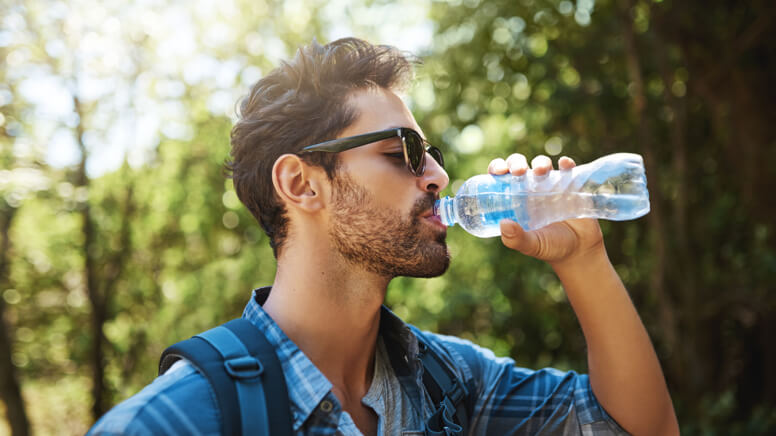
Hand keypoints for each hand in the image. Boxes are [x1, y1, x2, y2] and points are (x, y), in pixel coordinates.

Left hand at [487, 154, 604, 265]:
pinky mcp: (571, 185)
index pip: (501, 178)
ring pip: (542, 164)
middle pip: (519, 166)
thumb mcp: (532, 245)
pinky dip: (566, 163)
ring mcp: (551, 185)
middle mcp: (531, 189)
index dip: (497, 168)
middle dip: (516, 162)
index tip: (498, 171)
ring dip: (540, 162)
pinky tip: (565, 164)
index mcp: (515, 200)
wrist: (580, 250)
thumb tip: (504, 224)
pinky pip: (568, 169)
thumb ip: (517, 239)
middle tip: (519, 171)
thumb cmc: (550, 247)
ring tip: (541, 170)